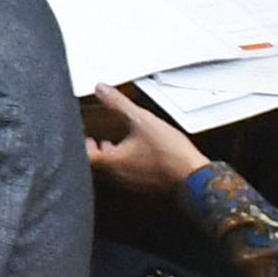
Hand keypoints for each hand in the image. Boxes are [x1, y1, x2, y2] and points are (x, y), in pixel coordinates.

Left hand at [83, 85, 210, 194]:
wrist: (193, 175)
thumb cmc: (168, 152)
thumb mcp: (141, 120)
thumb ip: (118, 104)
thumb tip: (101, 90)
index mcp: (113, 162)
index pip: (87, 157)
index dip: (84, 146)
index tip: (85, 138)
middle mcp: (120, 176)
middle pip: (101, 166)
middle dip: (98, 152)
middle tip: (97, 142)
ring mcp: (134, 183)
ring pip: (116, 171)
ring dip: (113, 158)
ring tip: (115, 147)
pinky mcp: (148, 186)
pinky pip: (131, 175)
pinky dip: (128, 165)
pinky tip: (139, 156)